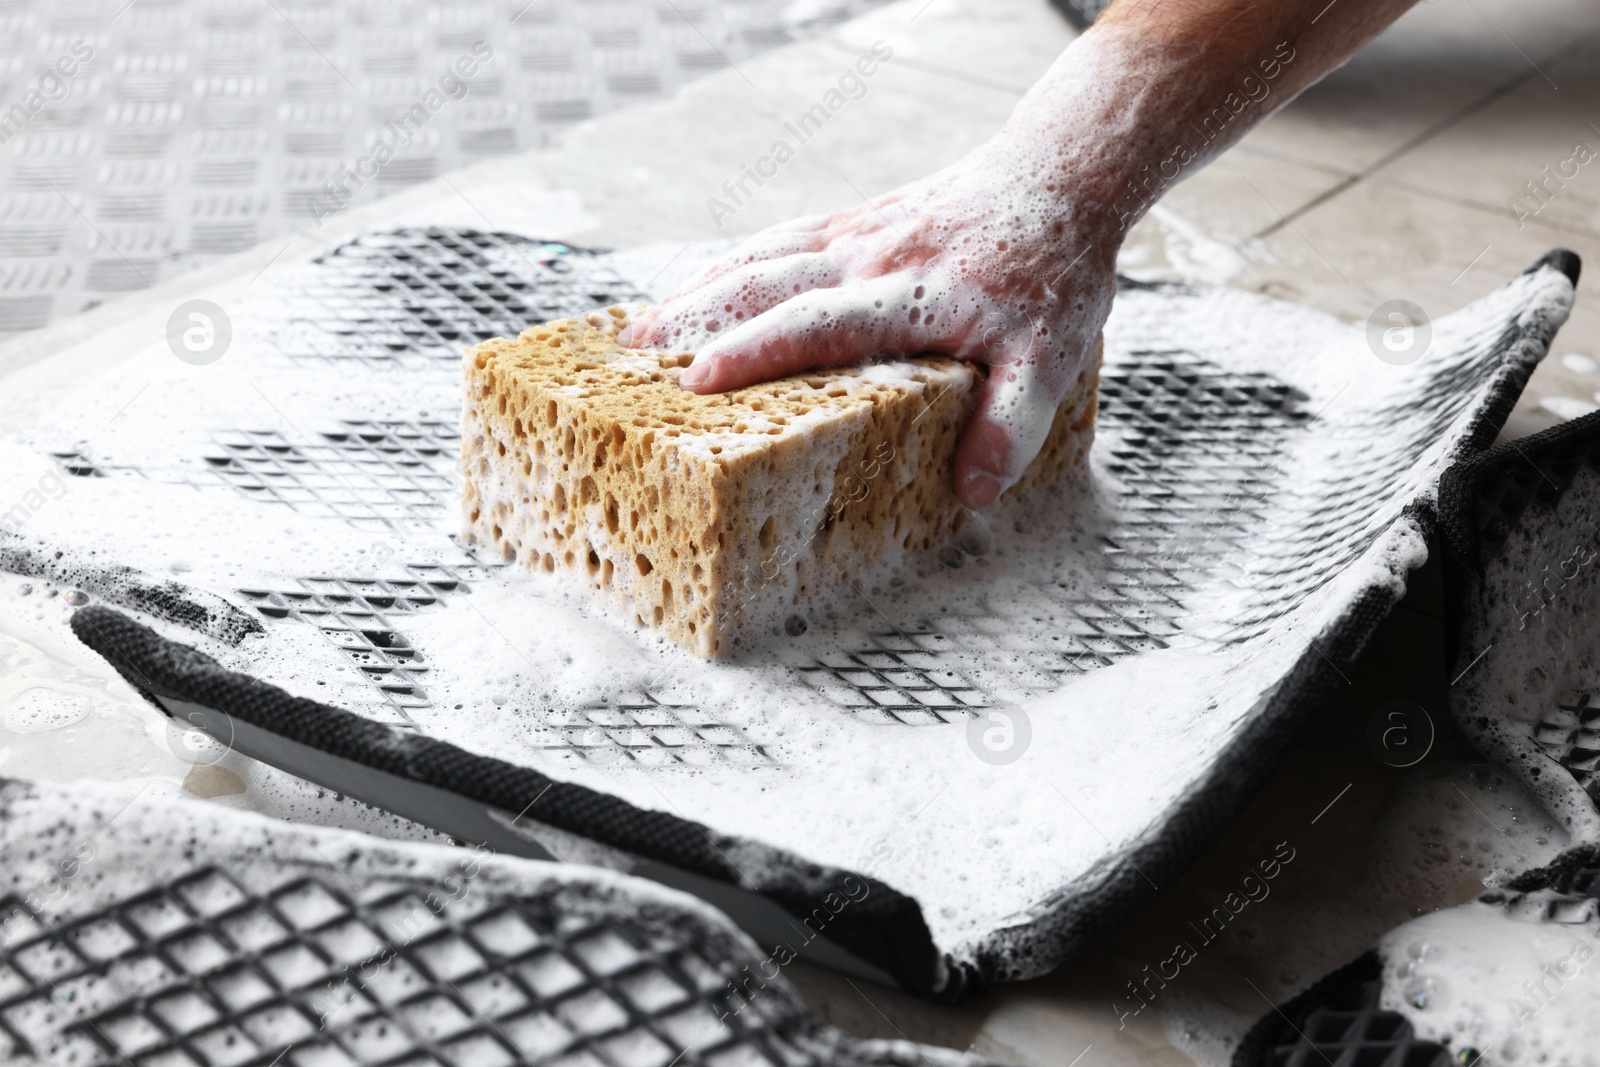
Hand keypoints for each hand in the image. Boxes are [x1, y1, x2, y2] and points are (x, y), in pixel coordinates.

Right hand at [619, 131, 1118, 508]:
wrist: (1062, 178)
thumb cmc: (1055, 272)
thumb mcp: (1052, 357)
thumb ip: (1012, 423)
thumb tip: (972, 489)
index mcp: (909, 296)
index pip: (815, 324)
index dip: (752, 353)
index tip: (696, 382)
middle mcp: (869, 260)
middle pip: (762, 285)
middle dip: (692, 323)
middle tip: (629, 365)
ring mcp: (855, 235)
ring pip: (758, 259)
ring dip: (694, 294)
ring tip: (636, 334)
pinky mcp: (853, 222)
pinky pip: (777, 241)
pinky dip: (728, 266)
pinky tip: (698, 291)